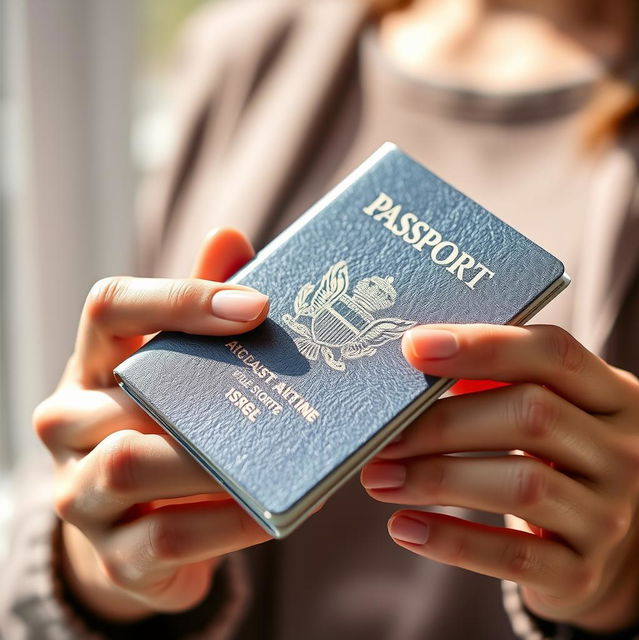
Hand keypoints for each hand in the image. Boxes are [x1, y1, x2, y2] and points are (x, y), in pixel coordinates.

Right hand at [33, 228, 271, 620]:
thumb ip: (200, 308)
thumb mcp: (176, 367)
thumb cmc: (165, 427)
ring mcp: (81, 494)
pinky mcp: (114, 555)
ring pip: (134, 468)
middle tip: (290, 391)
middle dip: (212, 398)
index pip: (109, 308)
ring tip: (289, 453)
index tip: (258, 306)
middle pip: (127, 401)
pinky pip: (171, 536)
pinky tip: (283, 507)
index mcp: (91, 365)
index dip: (179, 300)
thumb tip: (230, 238)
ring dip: (221, 462)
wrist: (140, 527)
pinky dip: (235, 520)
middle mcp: (68, 424)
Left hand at [360, 323, 638, 631]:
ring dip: (437, 479)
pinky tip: (403, 527)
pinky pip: (514, 557)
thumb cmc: (551, 458)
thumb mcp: (543, 411)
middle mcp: (621, 451)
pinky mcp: (583, 572)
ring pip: (522, 486)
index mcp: (610, 395)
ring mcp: (608, 515)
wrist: (598, 542)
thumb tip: (413, 359)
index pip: (552, 353)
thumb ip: (492, 382)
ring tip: (377, 477)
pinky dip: (452, 540)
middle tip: (382, 435)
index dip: (482, 345)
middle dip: (444, 423)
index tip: (413, 346)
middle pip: (531, 416)